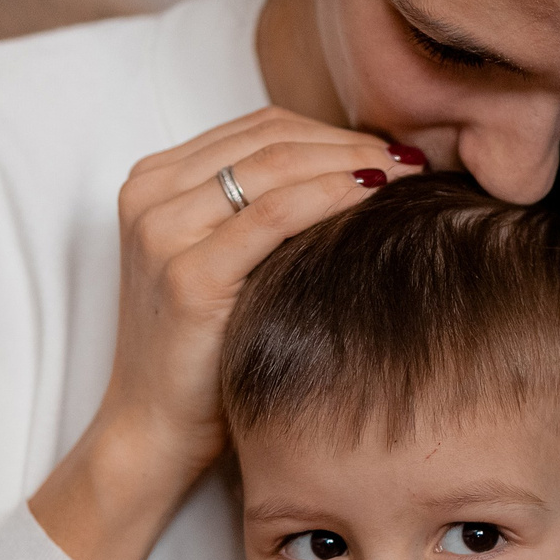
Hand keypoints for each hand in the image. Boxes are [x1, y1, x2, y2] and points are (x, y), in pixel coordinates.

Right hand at [30, 109, 422, 559]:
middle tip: (411, 157)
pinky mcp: (186, 276)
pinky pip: (271, 216)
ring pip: (275, 165)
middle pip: (270, 138)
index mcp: (153, 181)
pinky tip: (373, 197)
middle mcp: (148, 196)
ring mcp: (162, 233)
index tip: (389, 147)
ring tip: (405, 173)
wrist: (155, 430)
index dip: (330, 131)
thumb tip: (361, 167)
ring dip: (349, 161)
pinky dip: (329, 196)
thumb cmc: (203, 350)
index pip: (258, 128)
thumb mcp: (225, 260)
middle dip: (349, 141)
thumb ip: (261, 208)